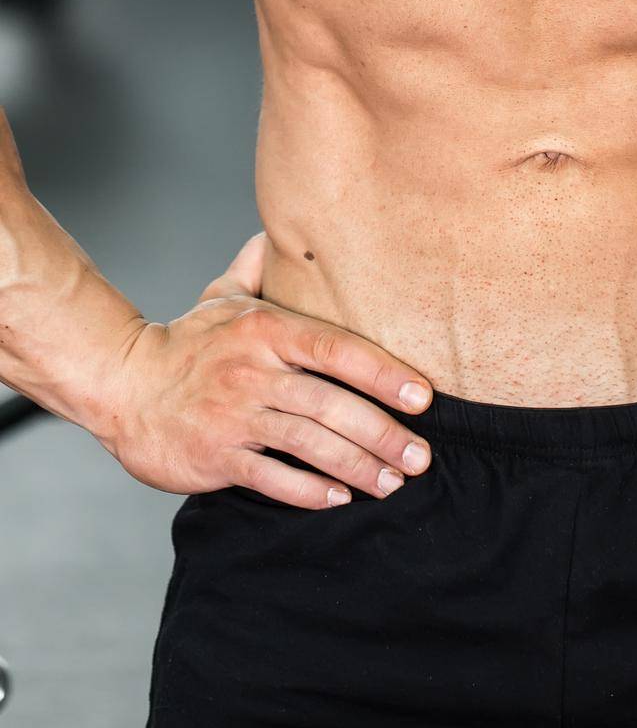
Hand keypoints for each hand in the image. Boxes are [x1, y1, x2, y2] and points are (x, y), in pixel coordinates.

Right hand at [98, 233, 434, 508]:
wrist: (122, 385)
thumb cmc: (186, 344)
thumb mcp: (223, 296)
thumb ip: (259, 266)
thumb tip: (281, 229)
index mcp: (265, 330)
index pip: (336, 349)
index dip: (383, 373)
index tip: (423, 396)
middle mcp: (253, 371)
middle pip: (330, 404)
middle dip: (382, 433)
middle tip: (419, 457)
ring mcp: (233, 415)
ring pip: (308, 444)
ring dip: (356, 467)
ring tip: (391, 482)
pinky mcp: (215, 456)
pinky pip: (271, 478)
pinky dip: (308, 492)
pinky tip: (339, 499)